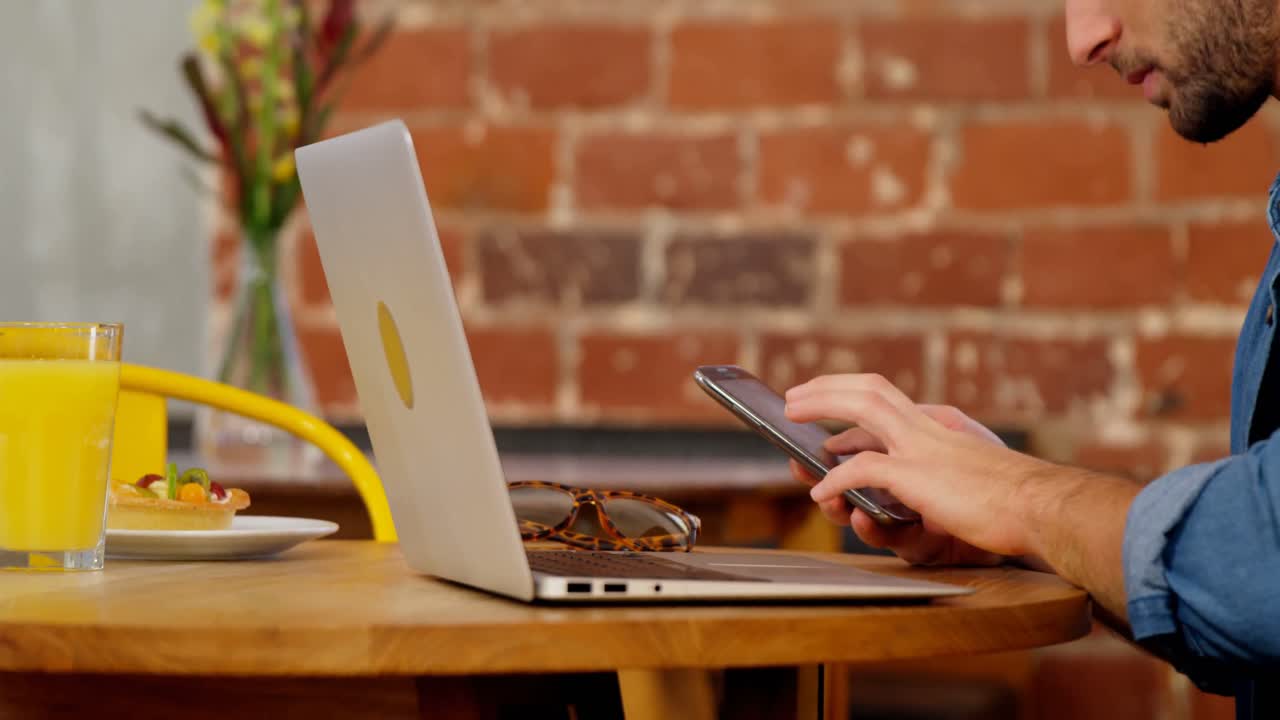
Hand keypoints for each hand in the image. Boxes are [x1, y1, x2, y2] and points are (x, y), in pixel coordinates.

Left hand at [784, 374, 1056, 564]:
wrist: (1043, 509)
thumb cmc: (1012, 504)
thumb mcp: (968, 481)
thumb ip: (938, 477)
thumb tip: (907, 489)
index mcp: (941, 427)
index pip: (888, 397)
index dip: (851, 395)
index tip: (825, 399)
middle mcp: (930, 428)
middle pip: (870, 389)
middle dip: (828, 387)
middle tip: (794, 396)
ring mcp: (923, 448)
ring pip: (863, 410)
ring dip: (822, 408)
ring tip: (791, 417)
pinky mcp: (918, 475)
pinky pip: (863, 470)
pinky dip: (836, 480)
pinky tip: (821, 491)